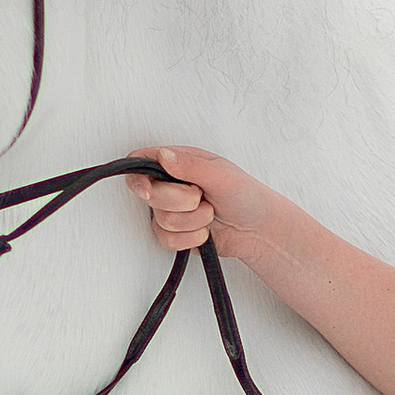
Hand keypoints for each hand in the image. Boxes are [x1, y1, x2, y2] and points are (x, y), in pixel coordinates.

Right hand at [124, 145, 289, 268]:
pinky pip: (167, 239)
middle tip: (202, 198)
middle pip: (150, 196)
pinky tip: (205, 232)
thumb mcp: (221, 174)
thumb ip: (190, 165)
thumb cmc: (245, 195)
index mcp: (178, 162)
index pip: (140, 163)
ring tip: (210, 214)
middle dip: (181, 202)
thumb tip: (163, 155)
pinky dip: (191, 238)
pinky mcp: (173, 233)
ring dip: (193, 221)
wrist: (257, 229)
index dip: (137, 177)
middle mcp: (169, 185)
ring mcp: (169, 210)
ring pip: (161, 221)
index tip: (148, 191)